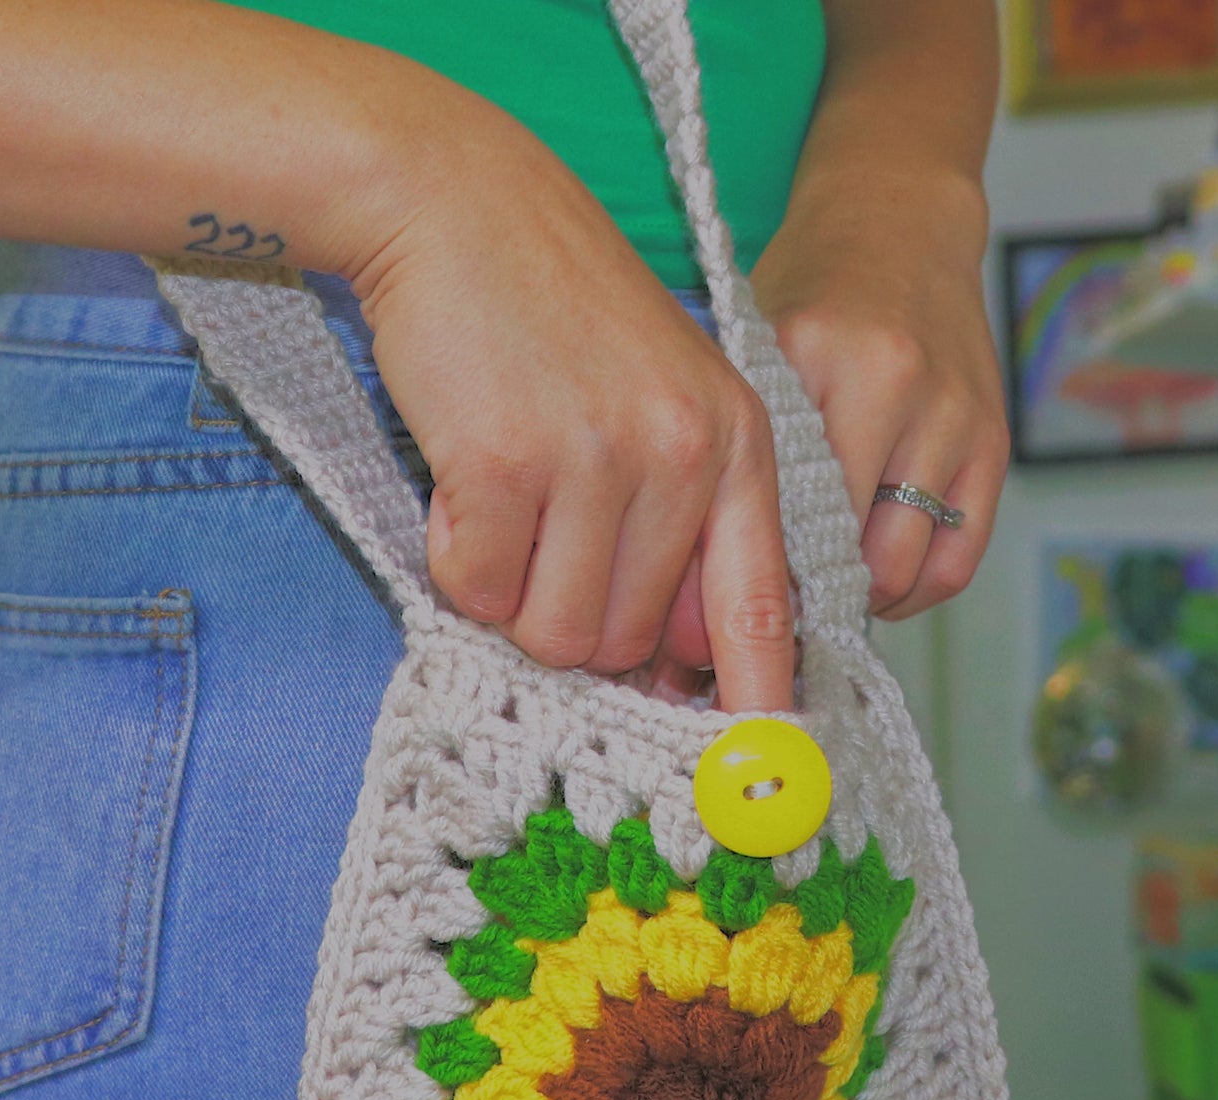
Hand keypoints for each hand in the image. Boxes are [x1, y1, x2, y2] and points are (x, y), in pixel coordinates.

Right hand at [345, 96, 793, 711]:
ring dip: (513, 594)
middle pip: (632, 643)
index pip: (762, 613)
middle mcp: (685, 457)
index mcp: (740, 447)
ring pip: (557, 632)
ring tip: (505, 501)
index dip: (753, 705)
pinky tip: (463, 480)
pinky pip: (478, 591)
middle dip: (575, 617)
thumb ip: (691, 525)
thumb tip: (682, 665)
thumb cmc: (559, 317)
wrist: (458, 204)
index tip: (757, 777)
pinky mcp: (506, 465)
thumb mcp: (666, 401)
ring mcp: (598, 461)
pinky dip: (455, 559)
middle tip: (544, 538)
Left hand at [750, 167, 1007, 620]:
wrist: (899, 225)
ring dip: (865, 596)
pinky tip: (885, 578)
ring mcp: (951, 416)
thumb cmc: (812, 295)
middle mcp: (892, 385)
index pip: (778, 506)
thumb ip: (741, 440)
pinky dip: (919, 588)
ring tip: (832, 587)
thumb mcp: (755, 345)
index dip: (756, 572)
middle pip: (844, 551)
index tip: (735, 597)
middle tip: (781, 601)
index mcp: (814, 356)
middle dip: (811, 595)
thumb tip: (715, 566)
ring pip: (905, 566)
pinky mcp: (993, 442)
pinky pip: (959, 559)